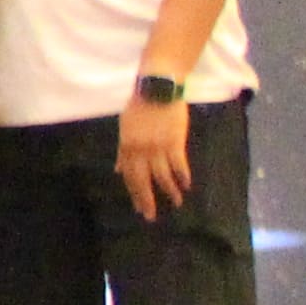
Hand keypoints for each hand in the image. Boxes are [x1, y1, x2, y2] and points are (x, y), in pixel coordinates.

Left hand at [116, 93, 194, 218]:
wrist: (156, 88)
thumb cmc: (139, 106)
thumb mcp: (125, 128)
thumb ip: (123, 151)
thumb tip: (118, 170)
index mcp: (127, 146)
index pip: (129, 176)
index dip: (134, 193)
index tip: (138, 207)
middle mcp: (141, 150)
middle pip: (143, 180)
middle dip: (146, 199)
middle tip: (151, 216)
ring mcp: (158, 147)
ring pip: (163, 175)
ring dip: (169, 191)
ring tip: (175, 203)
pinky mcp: (175, 141)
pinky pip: (178, 164)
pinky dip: (182, 176)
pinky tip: (186, 186)